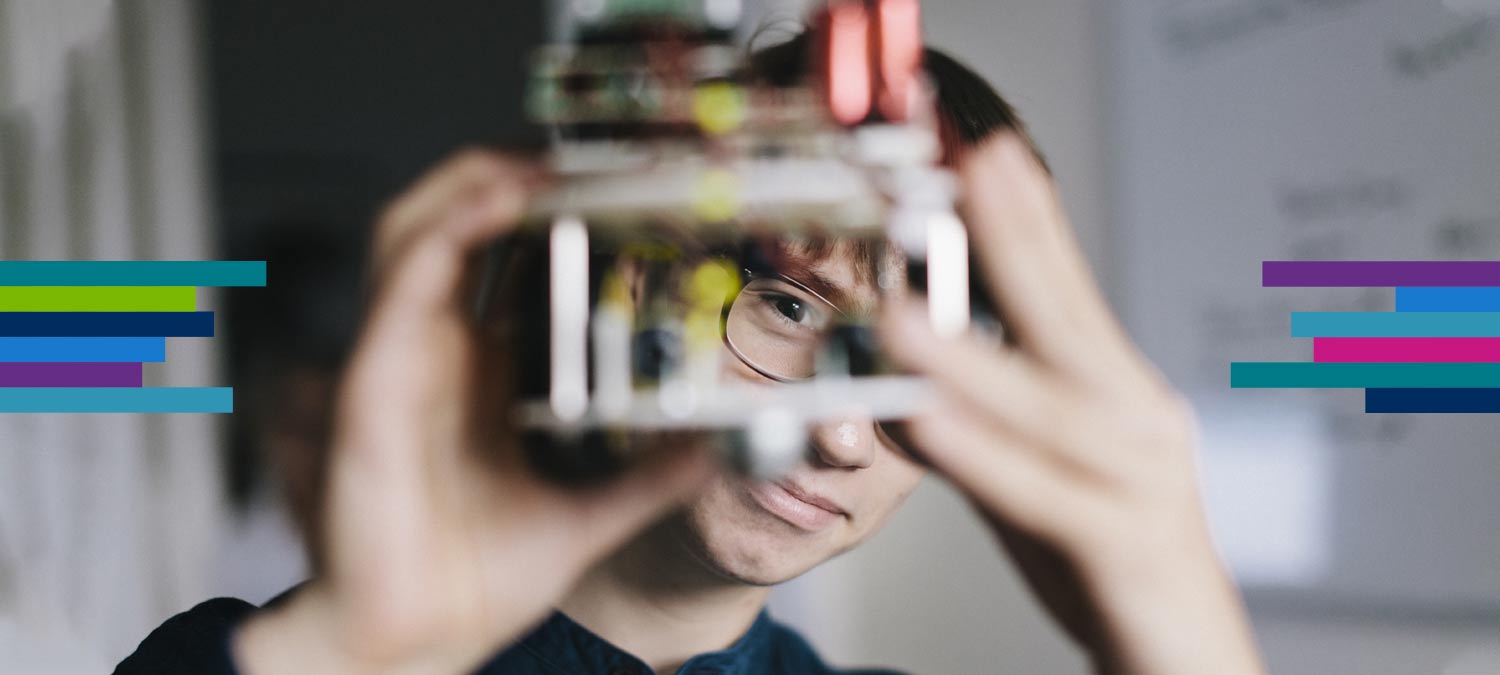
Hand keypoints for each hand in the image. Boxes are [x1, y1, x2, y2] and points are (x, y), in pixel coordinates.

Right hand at [233, 149, 713, 674]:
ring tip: (538, 160)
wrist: (417, 642)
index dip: (547, 213)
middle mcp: (438, 354)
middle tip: (573, 155)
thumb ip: (650, 480)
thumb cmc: (473, 580)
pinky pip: (404, 280)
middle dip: (504, 175)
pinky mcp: (374, 382)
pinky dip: (448, 228)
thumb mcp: (588, 513)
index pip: (505, 263)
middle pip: (454, 225)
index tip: (610, 186)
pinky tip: (498, 203)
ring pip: (416, 229)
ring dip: (474, 182)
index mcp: (480, 374)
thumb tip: (714, 450)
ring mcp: (401, 361)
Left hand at [880, 134, 1264, 674]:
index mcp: (1117, 394)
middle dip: (1019, 237)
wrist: (1186, 659)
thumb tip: (910, 380)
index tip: (985, 151)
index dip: (1026, 218)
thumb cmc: (1109, 559)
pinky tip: (930, 422)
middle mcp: (1137, 422)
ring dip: (973, 356)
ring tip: (906, 313)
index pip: (1066, 290)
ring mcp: (1138, 483)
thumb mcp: (1038, 476)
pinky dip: (984, 456)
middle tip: (972, 163)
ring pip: (1050, 408)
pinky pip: (1043, 498)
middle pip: (1070, 318)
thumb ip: (983, 427)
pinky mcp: (1122, 549)